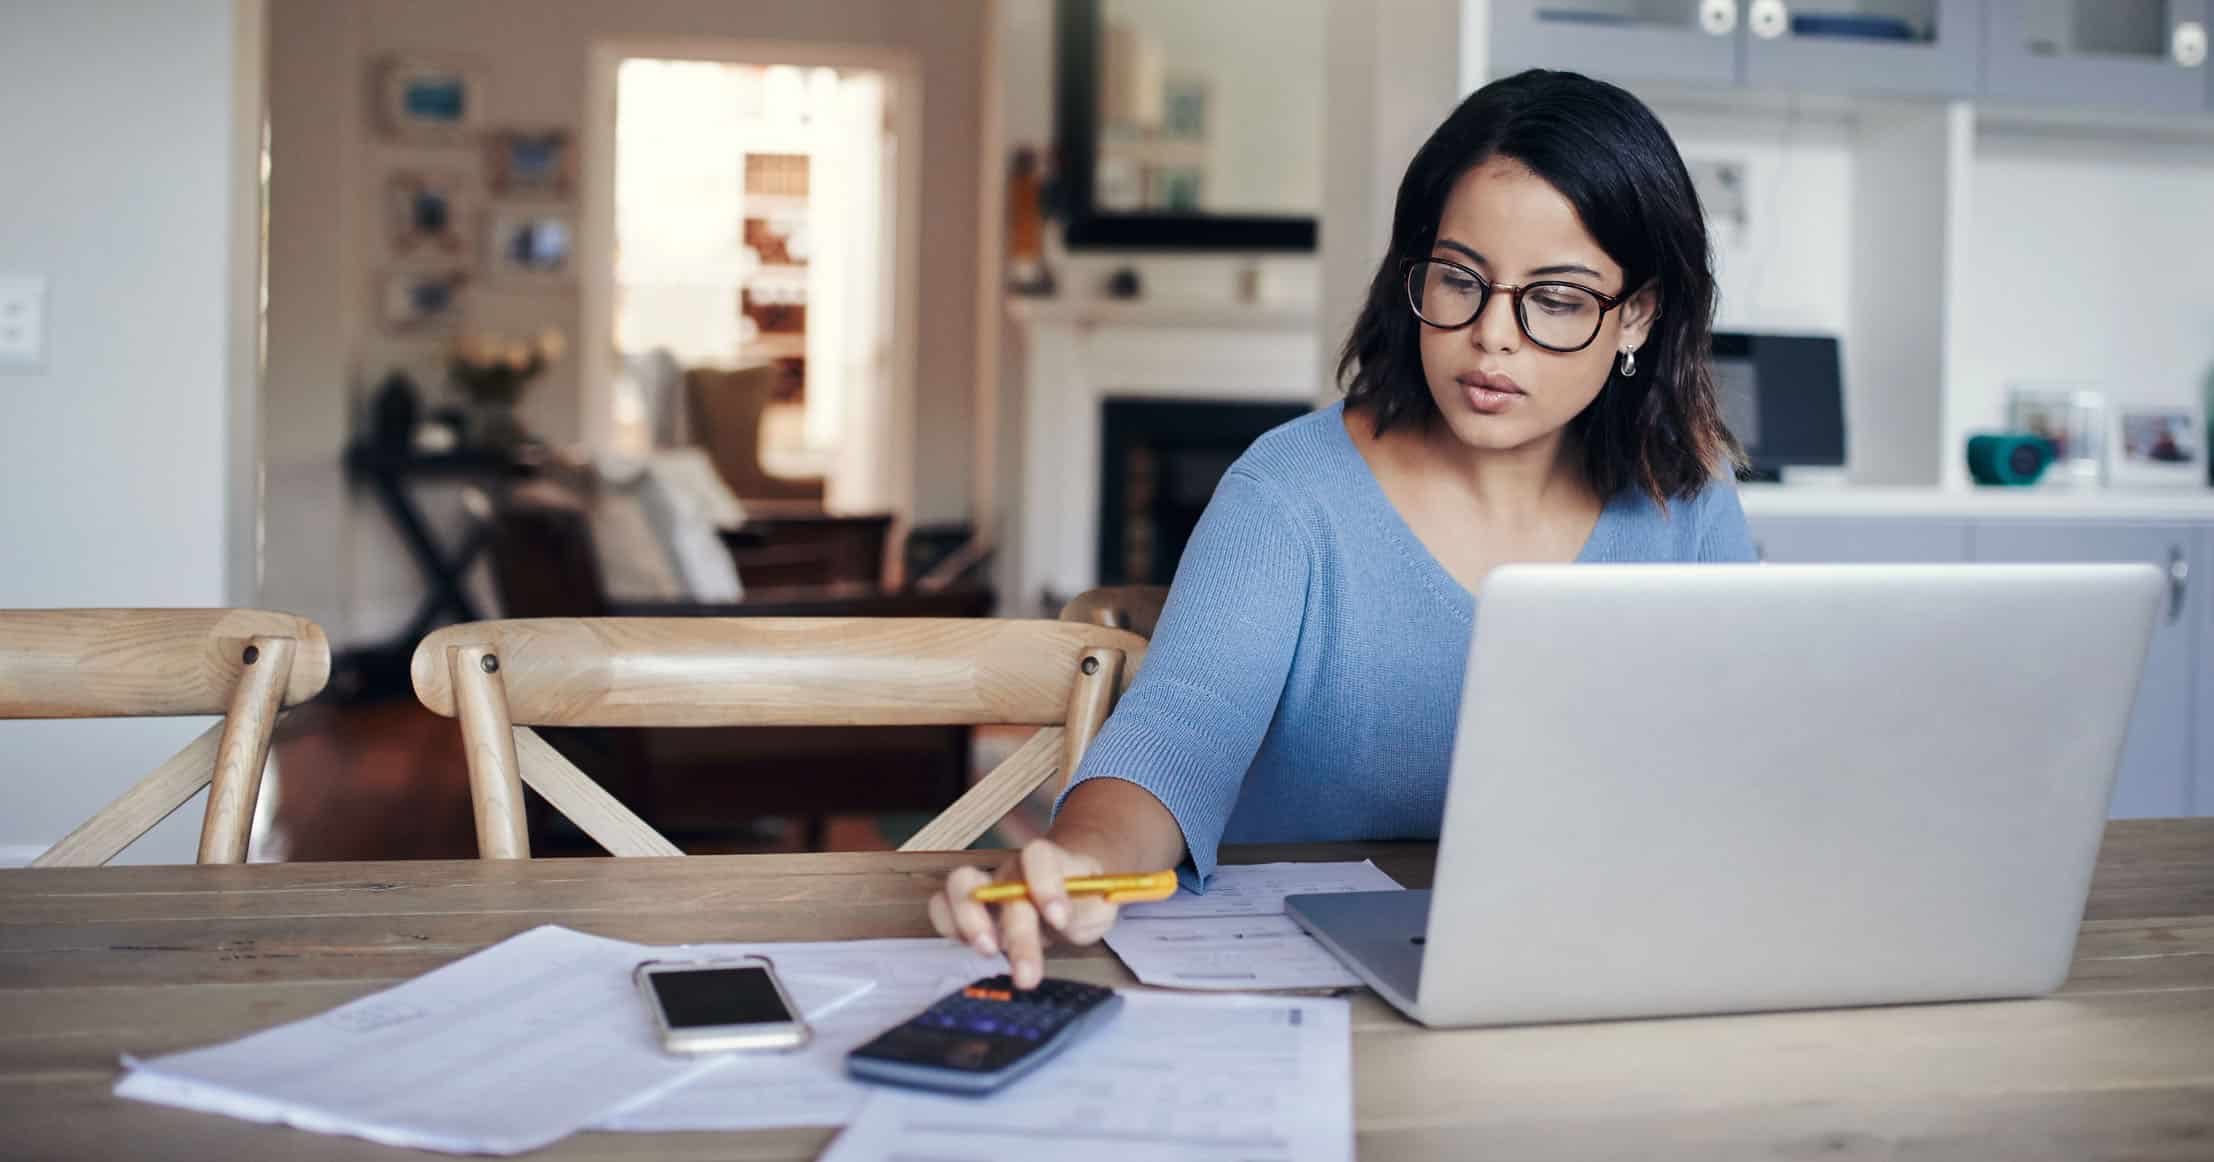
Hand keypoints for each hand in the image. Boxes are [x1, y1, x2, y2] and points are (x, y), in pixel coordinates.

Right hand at [927, 838, 1122, 988]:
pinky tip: (970, 948)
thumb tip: (1062, 920)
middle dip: (1015, 932)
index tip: (1059, 918)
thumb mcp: (1100, 907)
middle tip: (1027, 974)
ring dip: (968, 920)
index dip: (1045, 884)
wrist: (1068, 893)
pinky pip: (941, 905)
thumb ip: (1088, 910)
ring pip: (960, 883)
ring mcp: (987, 885)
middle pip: (1003, 885)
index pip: (1039, 855)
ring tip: (988, 951)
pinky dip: (947, 925)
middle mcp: (1014, 870)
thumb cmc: (1083, 901)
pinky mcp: (968, 907)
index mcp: (1051, 862)